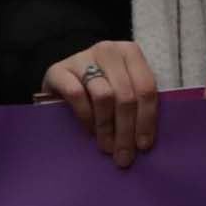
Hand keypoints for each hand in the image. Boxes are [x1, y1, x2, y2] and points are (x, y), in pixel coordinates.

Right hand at [40, 37, 159, 165]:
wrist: (63, 78)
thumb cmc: (100, 86)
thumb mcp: (123, 88)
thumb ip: (136, 103)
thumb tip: (144, 142)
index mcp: (130, 52)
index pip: (146, 88)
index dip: (147, 119)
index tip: (143, 146)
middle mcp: (108, 50)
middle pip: (126, 95)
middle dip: (126, 130)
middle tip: (124, 156)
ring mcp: (82, 57)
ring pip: (104, 96)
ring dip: (107, 127)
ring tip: (107, 146)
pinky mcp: (58, 70)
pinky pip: (77, 95)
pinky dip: (85, 116)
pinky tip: (89, 131)